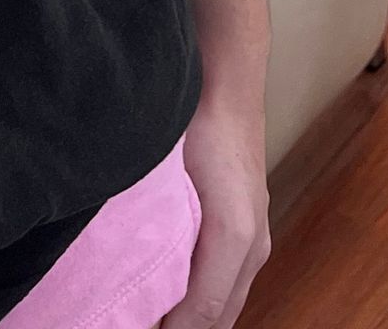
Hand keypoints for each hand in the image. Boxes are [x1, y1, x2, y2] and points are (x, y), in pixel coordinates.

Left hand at [158, 77, 269, 328]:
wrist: (225, 83)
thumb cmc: (203, 126)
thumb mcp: (178, 186)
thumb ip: (172, 243)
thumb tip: (157, 298)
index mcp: (236, 241)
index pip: (203, 317)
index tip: (132, 324)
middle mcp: (252, 246)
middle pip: (219, 318)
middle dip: (185, 327)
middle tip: (137, 320)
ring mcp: (254, 236)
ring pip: (225, 301)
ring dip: (193, 316)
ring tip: (151, 312)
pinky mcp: (248, 224)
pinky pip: (227, 280)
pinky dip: (203, 295)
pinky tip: (171, 288)